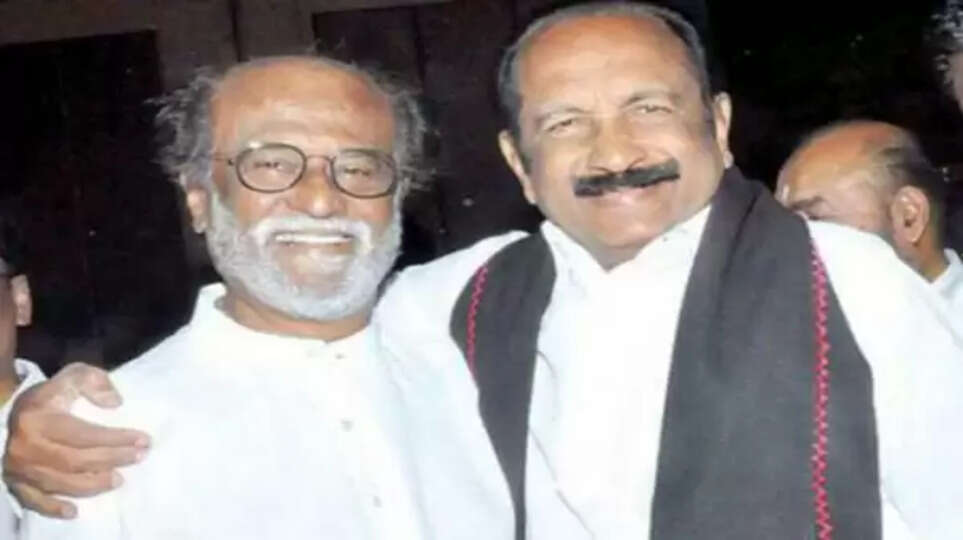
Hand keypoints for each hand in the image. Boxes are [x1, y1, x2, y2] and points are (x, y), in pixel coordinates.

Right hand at [3, 362, 149, 518]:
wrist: (12, 412)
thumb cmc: (51, 395)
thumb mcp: (72, 376)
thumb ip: (94, 381)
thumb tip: (115, 402)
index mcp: (38, 418)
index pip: (83, 433)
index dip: (115, 438)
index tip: (144, 440)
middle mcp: (26, 446)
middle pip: (75, 461)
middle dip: (112, 460)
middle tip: (139, 457)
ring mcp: (18, 467)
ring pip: (59, 483)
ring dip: (92, 484)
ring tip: (119, 479)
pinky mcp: (15, 482)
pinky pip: (35, 500)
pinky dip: (54, 508)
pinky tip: (75, 511)